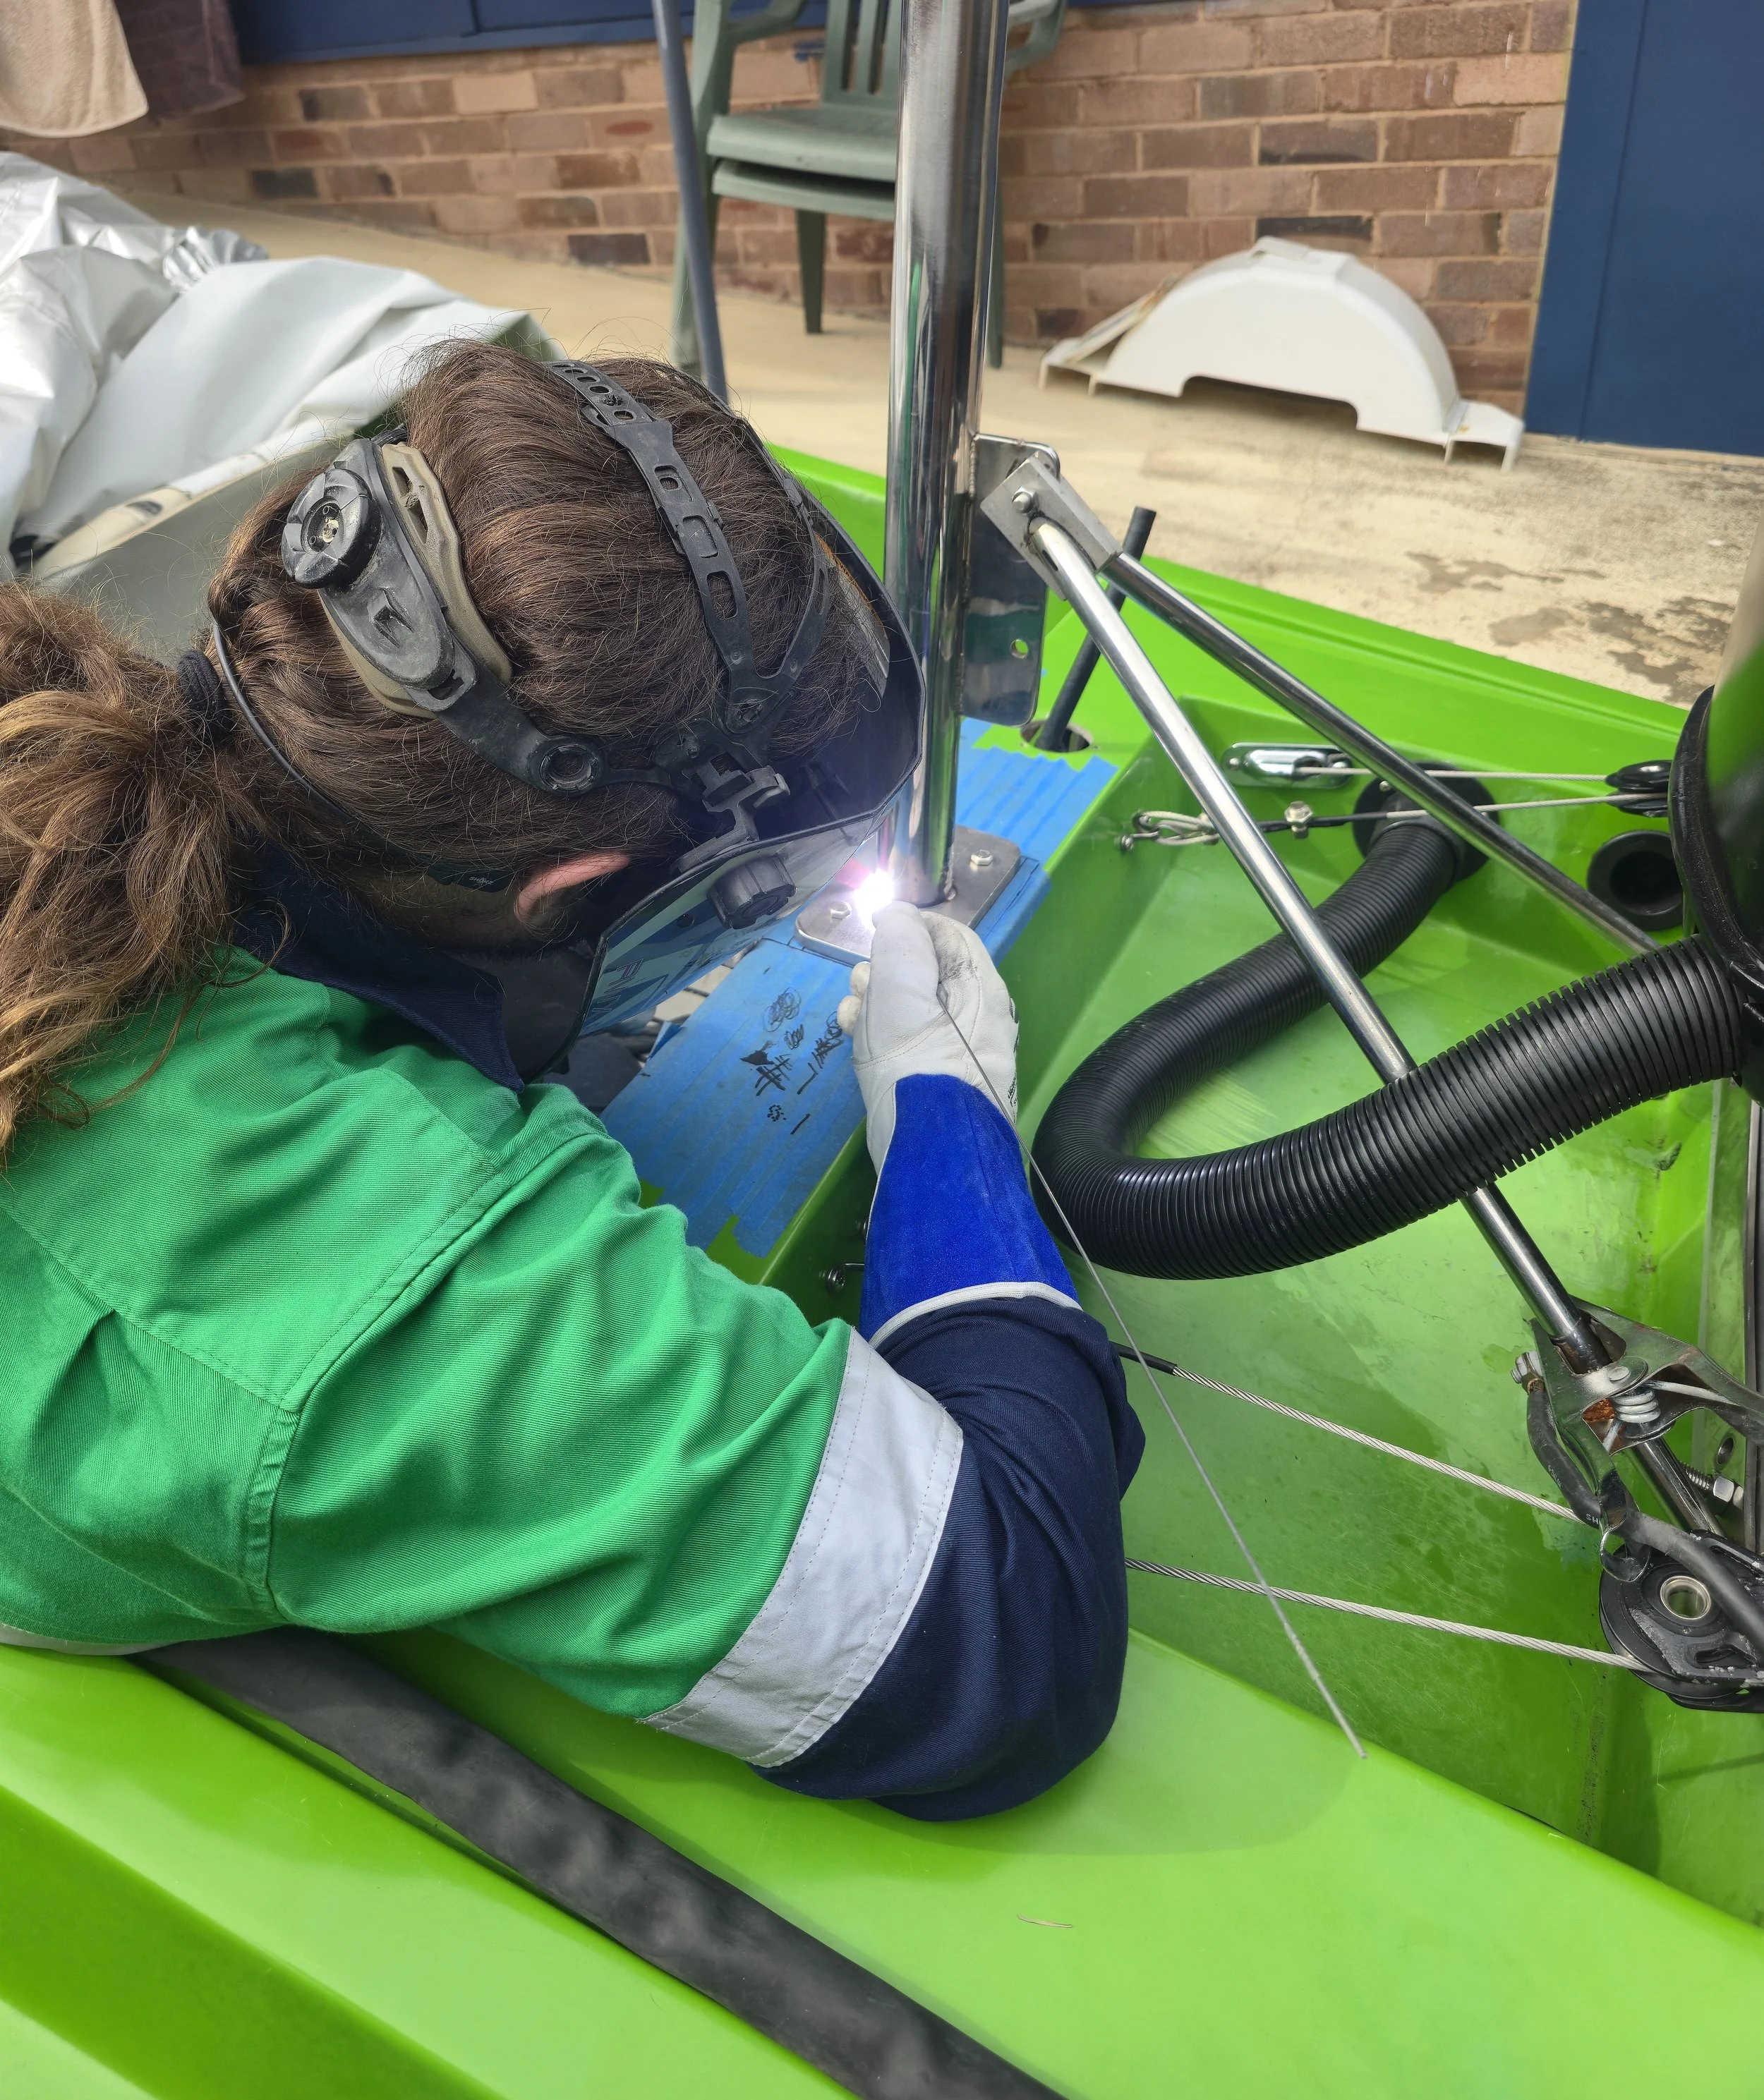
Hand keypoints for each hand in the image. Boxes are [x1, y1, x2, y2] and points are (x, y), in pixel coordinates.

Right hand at [837, 903, 1017, 1174]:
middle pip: (922, 970)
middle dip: (883, 968)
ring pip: (905, 1005)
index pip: (950, 935)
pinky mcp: (928, 1075)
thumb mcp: (903, 984)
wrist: (929, 1146)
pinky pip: (901, 1039)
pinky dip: (874, 1031)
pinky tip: (852, 1032)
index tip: (877, 929)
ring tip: (853, 1012)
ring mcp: (951, 1047)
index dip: (912, 926)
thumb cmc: (916, 1057)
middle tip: (862, 982)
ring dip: (871, 999)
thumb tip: (896, 914)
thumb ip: (900, 939)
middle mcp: (973, 1014)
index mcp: (979, 986)